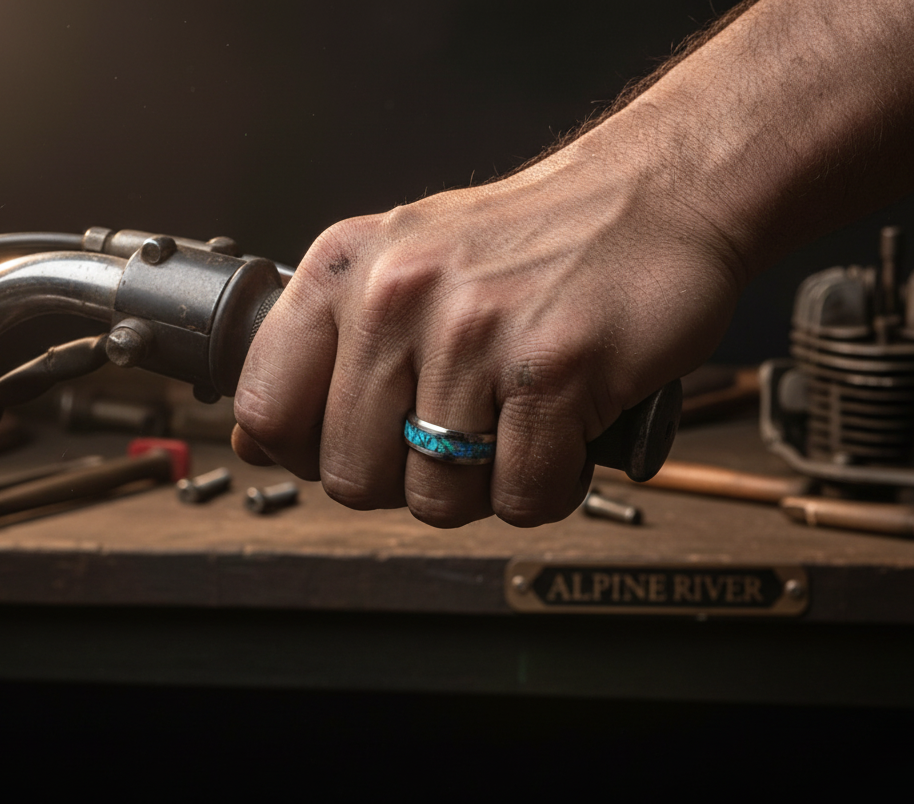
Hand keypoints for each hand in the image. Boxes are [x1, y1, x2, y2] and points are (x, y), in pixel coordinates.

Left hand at [232, 132, 746, 527]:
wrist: (656, 194)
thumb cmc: (535, 241)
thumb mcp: (406, 261)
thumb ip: (330, 345)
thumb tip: (257, 438)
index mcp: (347, 269)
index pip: (266, 408)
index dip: (310, 452)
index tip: (359, 443)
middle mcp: (398, 294)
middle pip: (352, 476)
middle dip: (409, 480)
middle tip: (460, 438)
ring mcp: (475, 332)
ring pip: (438, 498)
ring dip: (484, 487)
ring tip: (516, 427)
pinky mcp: (554, 369)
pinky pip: (521, 497)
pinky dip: (549, 486)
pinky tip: (564, 432)